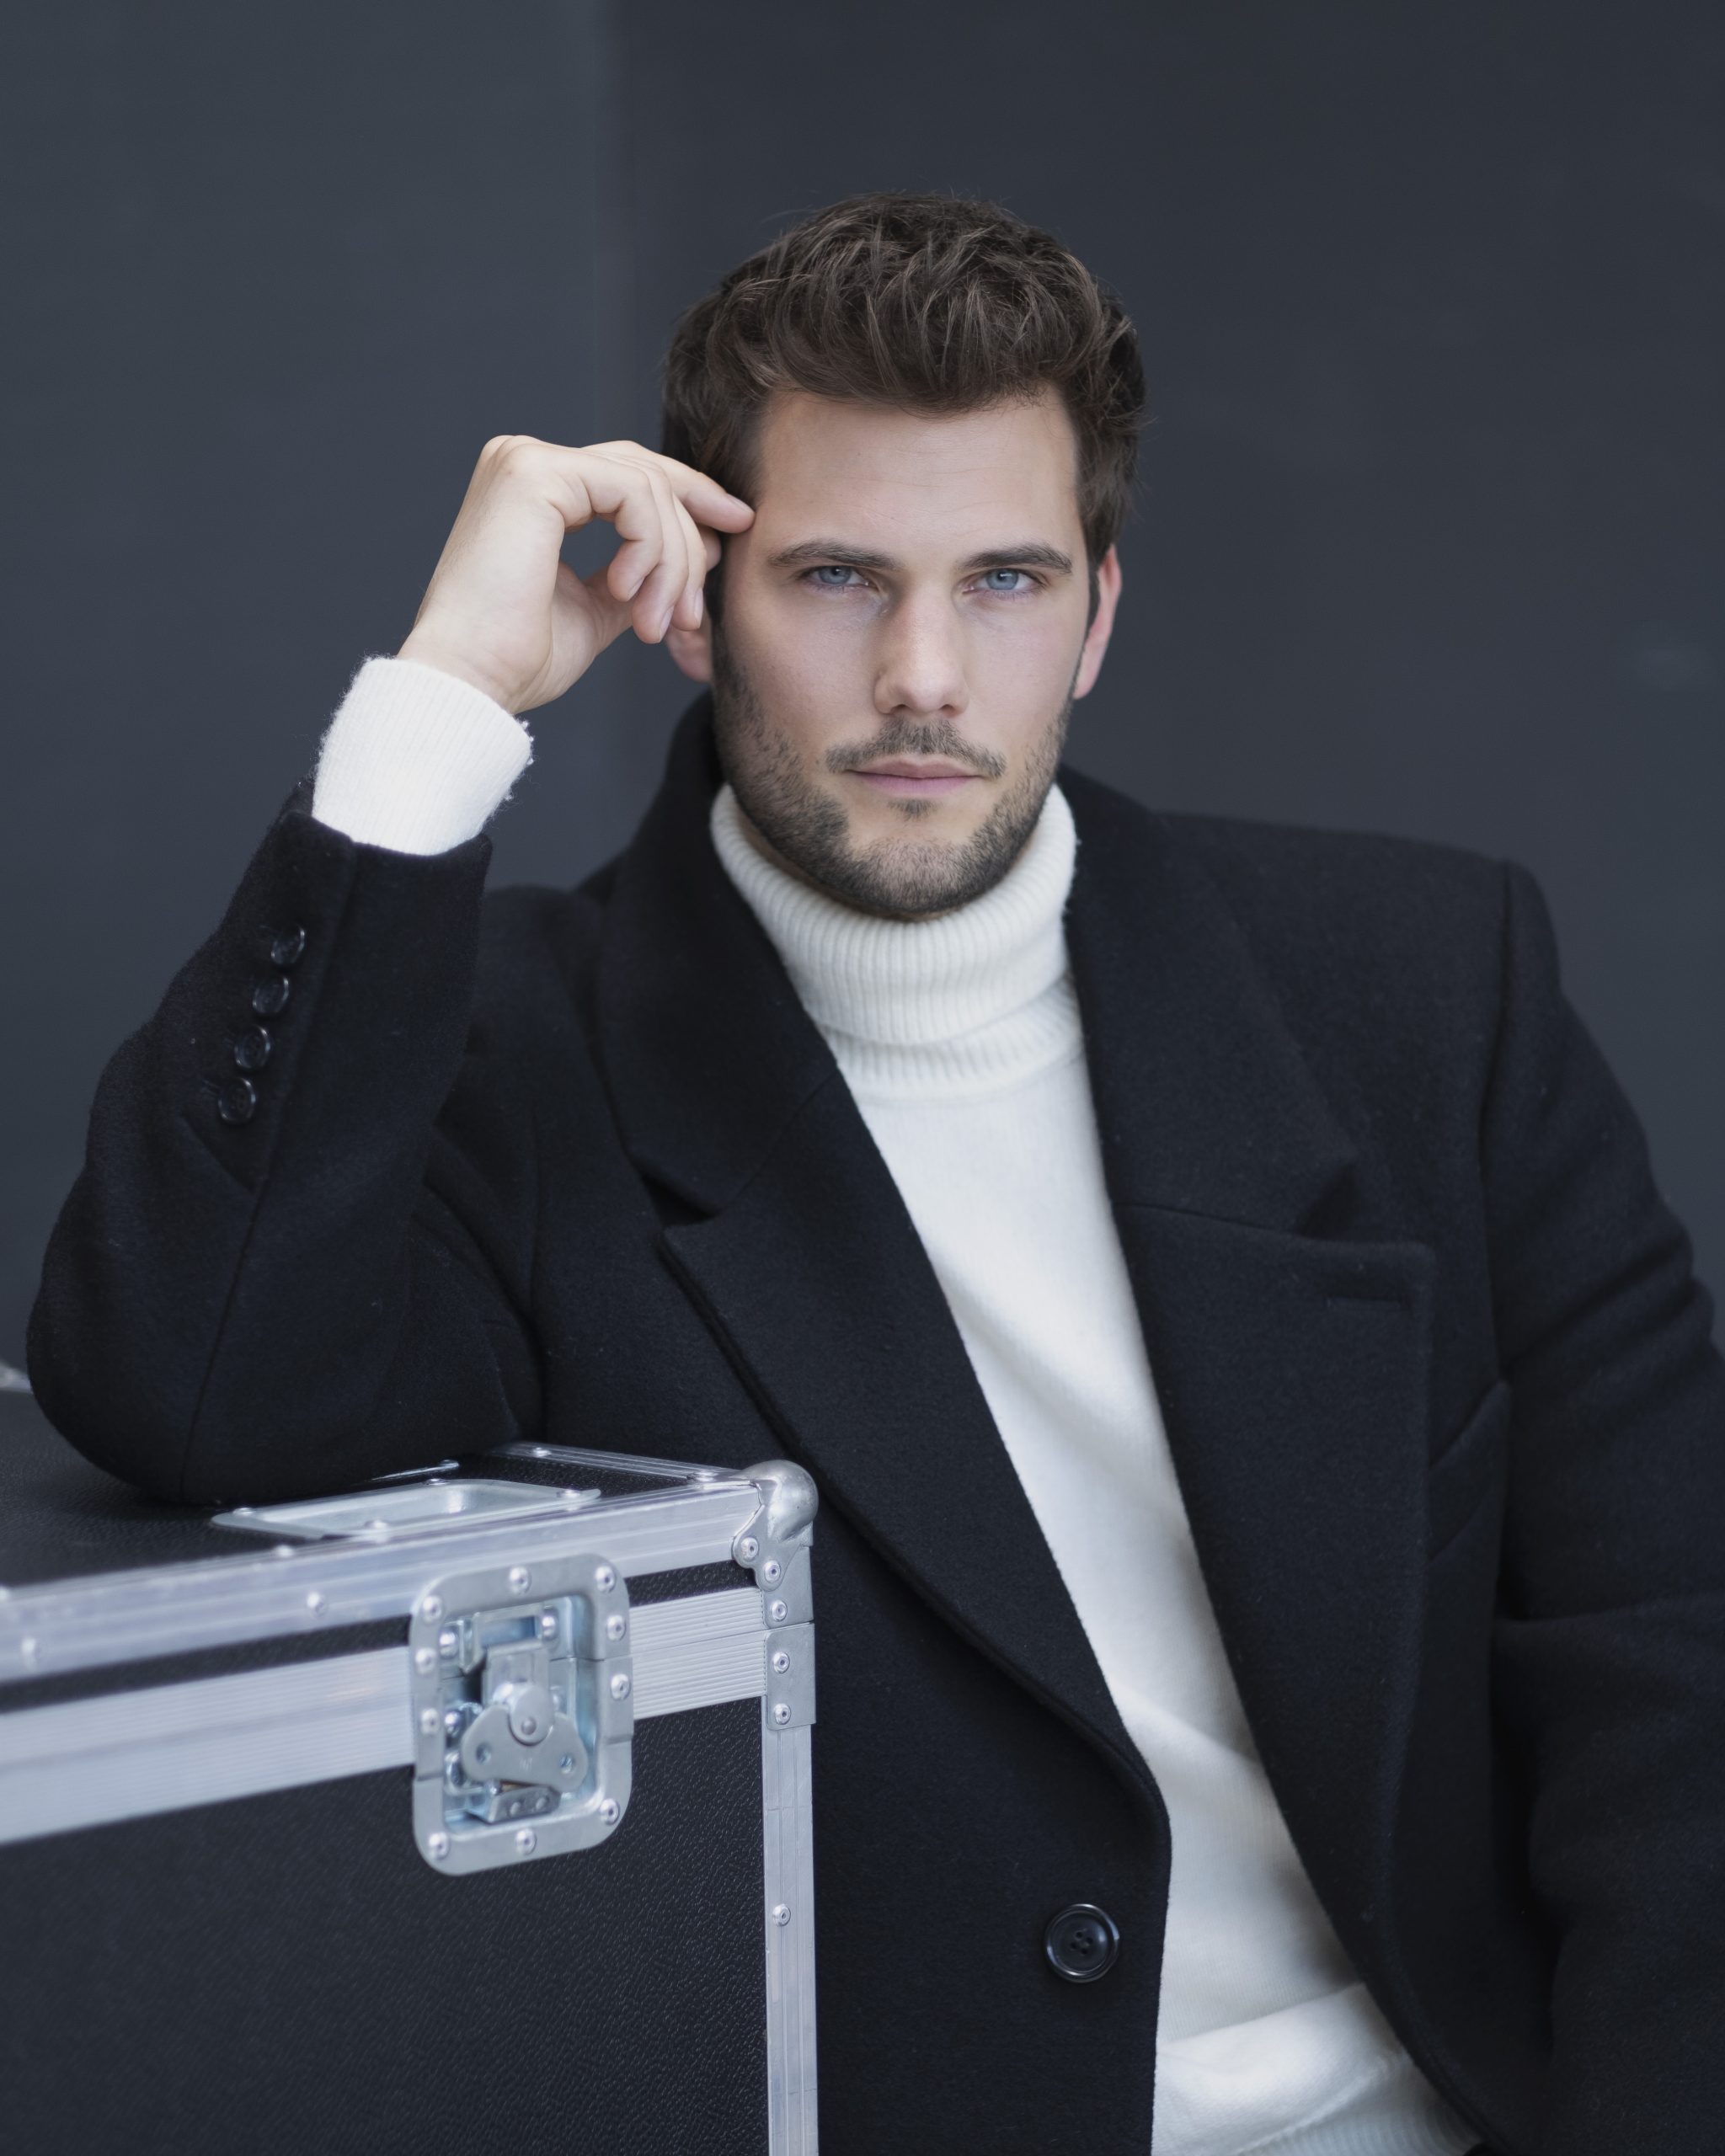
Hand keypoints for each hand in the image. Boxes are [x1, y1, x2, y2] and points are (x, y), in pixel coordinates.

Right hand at [396, 436, 754, 714]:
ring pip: (647, 487)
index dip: (690, 499)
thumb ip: (637, 574)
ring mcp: (526, 461)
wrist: (472, 683)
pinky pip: (633, 494)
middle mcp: (525, 462)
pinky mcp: (535, 473)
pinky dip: (649, 548)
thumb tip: (696, 553)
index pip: (629, 476)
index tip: (734, 531)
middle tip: (694, 607)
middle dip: (692, 531)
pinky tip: (629, 596)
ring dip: (670, 562)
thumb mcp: (596, 609)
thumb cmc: (518, 659)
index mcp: (535, 489)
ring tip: (656, 624)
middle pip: (644, 472)